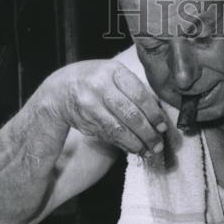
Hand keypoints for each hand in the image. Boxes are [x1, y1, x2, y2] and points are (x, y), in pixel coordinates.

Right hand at [51, 60, 167, 163]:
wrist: (60, 89)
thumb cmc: (95, 81)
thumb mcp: (113, 75)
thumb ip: (134, 90)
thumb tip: (159, 116)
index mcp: (112, 71)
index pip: (139, 95)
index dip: (153, 114)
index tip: (163, 126)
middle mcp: (99, 86)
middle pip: (130, 114)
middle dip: (148, 133)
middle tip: (158, 144)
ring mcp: (90, 105)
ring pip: (119, 129)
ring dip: (137, 144)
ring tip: (149, 151)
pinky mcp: (86, 121)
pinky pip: (109, 136)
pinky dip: (124, 145)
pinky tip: (135, 149)